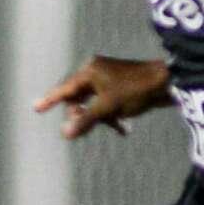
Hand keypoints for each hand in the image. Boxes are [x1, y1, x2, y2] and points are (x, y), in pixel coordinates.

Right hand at [34, 55, 170, 139]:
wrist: (168, 82)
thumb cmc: (135, 90)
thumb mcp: (108, 108)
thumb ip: (85, 120)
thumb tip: (65, 133)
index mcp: (90, 71)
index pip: (65, 89)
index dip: (50, 100)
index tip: (35, 108)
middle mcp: (96, 72)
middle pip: (79, 98)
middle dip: (84, 115)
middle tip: (87, 130)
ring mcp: (108, 78)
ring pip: (94, 103)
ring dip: (100, 118)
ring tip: (115, 128)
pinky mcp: (120, 86)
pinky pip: (106, 103)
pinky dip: (111, 115)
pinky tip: (123, 128)